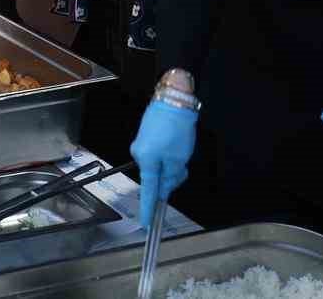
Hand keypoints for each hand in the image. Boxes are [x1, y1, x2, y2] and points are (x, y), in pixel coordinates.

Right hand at [131, 99, 197, 228]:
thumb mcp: (179, 158)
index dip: (148, 209)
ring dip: (172, 164)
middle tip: (183, 165)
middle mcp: (139, 154)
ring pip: (160, 166)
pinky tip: (176, 143)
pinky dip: (169, 155)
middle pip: (157, 177)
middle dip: (171, 177)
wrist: (173, 99)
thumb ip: (172, 177)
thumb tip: (166, 188)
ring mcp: (142, 144)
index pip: (148, 191)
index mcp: (146, 161)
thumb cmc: (175, 127)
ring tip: (181, 149)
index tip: (147, 223)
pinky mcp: (147, 137)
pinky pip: (159, 155)